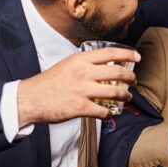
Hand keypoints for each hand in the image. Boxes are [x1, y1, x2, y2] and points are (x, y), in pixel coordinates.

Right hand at [17, 47, 138, 125]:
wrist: (30, 99)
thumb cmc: (48, 83)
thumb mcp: (66, 65)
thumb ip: (84, 64)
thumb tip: (104, 66)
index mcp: (79, 60)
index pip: (109, 53)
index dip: (127, 54)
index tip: (137, 58)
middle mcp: (83, 73)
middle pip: (117, 72)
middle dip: (130, 78)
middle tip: (134, 81)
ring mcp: (82, 90)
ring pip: (115, 92)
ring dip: (125, 96)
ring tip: (126, 97)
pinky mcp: (80, 107)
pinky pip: (103, 111)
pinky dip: (109, 113)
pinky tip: (109, 113)